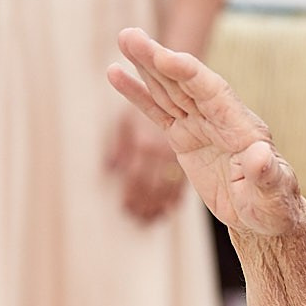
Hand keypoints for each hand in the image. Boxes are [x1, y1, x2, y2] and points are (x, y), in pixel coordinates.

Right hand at [107, 27, 305, 236]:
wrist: (264, 214)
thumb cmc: (274, 205)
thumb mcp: (274, 194)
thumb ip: (267, 175)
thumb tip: (261, 157)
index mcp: (241, 127)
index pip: (212, 93)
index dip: (189, 74)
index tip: (165, 56)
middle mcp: (220, 118)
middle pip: (185, 83)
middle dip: (159, 59)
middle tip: (130, 36)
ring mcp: (200, 126)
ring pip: (169, 90)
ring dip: (146, 65)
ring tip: (124, 39)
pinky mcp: (184, 138)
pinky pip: (158, 112)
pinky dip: (138, 93)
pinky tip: (116, 73)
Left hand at [107, 108, 186, 223]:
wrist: (178, 86)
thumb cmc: (145, 102)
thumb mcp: (126, 119)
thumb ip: (117, 145)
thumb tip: (111, 168)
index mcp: (144, 144)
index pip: (135, 178)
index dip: (130, 195)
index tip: (125, 208)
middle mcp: (162, 153)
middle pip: (152, 188)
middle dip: (143, 205)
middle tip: (136, 219)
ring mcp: (178, 155)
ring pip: (168, 189)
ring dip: (157, 206)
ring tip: (149, 219)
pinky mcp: (195, 155)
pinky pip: (184, 183)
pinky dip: (175, 199)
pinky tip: (168, 210)